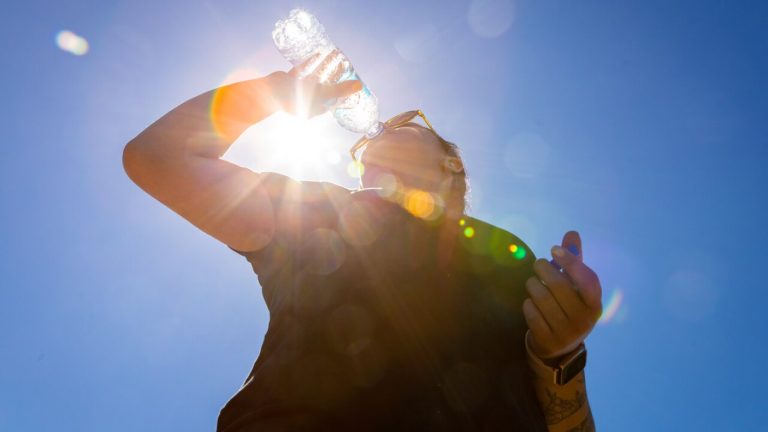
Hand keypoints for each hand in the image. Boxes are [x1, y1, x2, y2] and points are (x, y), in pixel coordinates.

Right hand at [268, 52, 361, 118]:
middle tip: (347, 65)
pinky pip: (303, 70)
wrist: (268, 92)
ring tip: (336, 55)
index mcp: (315, 109)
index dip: (343, 92)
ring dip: (325, 67)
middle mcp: (307, 101)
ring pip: (315, 77)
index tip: (352, 82)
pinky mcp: (290, 80)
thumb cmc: (295, 97)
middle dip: (336, 76)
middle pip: (326, 87)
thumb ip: (339, 90)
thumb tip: (359, 86)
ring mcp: (298, 90)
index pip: (334, 101)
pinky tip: (318, 53)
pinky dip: (310, 62)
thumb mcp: (322, 94)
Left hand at [522, 231, 602, 363]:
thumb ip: (574, 260)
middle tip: (539, 265)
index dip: (570, 261)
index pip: (587, 279)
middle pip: (559, 286)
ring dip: (533, 285)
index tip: (554, 249)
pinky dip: (528, 303)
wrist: (559, 347)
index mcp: (595, 304)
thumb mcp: (575, 287)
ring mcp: (566, 332)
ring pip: (542, 298)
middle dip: (544, 269)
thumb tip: (571, 233)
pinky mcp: (547, 339)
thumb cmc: (568, 307)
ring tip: (533, 283)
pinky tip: (531, 303)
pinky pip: (531, 312)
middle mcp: (584, 319)